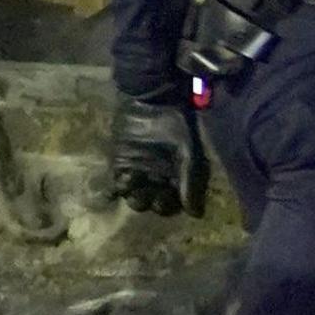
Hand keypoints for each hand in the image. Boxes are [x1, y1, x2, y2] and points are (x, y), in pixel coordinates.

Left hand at [113, 93, 204, 216]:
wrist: (154, 99)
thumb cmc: (176, 124)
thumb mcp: (188, 153)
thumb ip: (190, 182)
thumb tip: (195, 214)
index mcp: (176, 177)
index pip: (173, 202)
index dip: (169, 207)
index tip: (167, 201)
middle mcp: (156, 178)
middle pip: (152, 202)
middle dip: (151, 203)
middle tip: (152, 196)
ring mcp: (137, 171)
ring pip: (134, 195)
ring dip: (135, 197)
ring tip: (136, 191)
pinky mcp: (120, 162)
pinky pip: (119, 181)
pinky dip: (120, 186)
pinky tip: (122, 184)